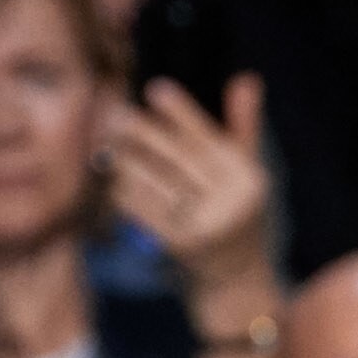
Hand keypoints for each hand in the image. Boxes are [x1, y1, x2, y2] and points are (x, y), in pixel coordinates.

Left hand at [103, 74, 276, 309]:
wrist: (235, 278)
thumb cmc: (236, 213)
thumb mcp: (247, 172)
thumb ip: (243, 127)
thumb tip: (247, 79)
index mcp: (247, 177)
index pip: (208, 137)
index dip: (180, 112)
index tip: (154, 88)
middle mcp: (231, 200)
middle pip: (175, 156)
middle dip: (140, 132)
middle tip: (113, 115)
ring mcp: (206, 225)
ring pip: (153, 180)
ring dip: (125, 161)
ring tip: (110, 148)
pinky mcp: (180, 244)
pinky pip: (142, 208)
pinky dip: (123, 192)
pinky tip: (115, 181)